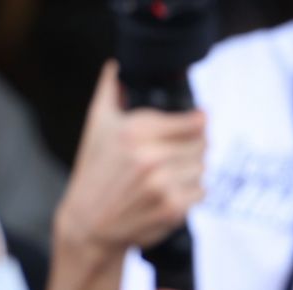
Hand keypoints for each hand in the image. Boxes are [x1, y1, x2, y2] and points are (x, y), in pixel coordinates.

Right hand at [56, 62, 206, 254]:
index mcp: (134, 131)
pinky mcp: (173, 208)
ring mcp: (163, 184)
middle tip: (177, 152)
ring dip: (192, 170)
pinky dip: (192, 192)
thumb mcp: (97, 124)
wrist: (90, 221)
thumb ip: (111, 91)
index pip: (194, 121)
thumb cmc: (95, 168)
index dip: (200, 121)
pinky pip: (202, 192)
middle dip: (194, 146)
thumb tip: (119, 65)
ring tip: (169, 173)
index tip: (201, 120)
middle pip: (203, 145)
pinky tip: (170, 191)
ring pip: (203, 168)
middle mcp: (150, 156)